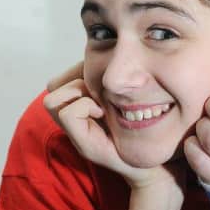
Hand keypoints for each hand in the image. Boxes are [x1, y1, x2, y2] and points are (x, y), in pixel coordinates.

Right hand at [44, 63, 186, 190]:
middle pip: (54, 85)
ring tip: (101, 103)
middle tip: (101, 93)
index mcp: (84, 103)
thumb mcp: (126, 90)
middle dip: (77, 80)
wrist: (156, 160)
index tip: (101, 78)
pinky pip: (67, 112)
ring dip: (79, 93)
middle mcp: (76, 118)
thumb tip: (101, 49)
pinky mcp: (85, 144)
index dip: (77, 71)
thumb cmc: (145, 121)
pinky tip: (102, 112)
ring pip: (53, 98)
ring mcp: (77, 132)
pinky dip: (84, 106)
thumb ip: (110, 74)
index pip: (60, 78)